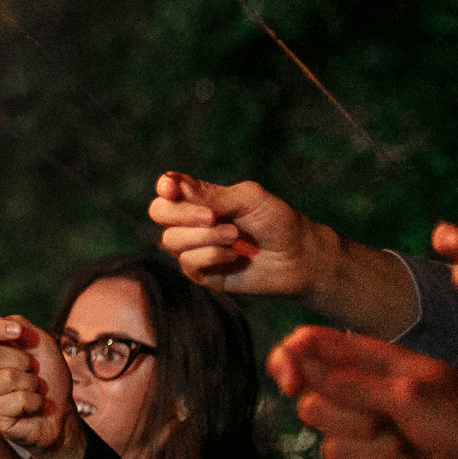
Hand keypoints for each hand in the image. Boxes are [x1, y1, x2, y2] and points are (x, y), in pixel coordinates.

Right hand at [0, 315, 86, 458]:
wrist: (59, 412)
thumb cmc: (49, 377)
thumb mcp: (41, 343)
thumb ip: (23, 327)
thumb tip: (10, 324)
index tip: (19, 332)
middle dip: (23, 362)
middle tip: (31, 372)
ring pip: (8, 378)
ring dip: (32, 384)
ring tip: (31, 391)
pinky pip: (18, 399)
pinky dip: (34, 401)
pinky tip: (30, 407)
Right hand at [147, 172, 323, 295]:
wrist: (299, 257)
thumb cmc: (278, 221)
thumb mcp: (249, 198)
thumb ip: (213, 194)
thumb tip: (175, 185)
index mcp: (202, 199)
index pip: (169, 190)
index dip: (165, 187)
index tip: (172, 189)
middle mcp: (192, 222)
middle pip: (159, 212)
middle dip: (182, 214)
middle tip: (212, 216)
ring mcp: (195, 248)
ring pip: (171, 240)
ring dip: (205, 237)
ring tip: (234, 237)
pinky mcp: (201, 272)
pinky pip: (187, 263)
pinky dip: (211, 256)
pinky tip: (234, 256)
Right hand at [269, 326, 457, 458]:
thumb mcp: (408, 393)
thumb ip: (349, 383)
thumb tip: (298, 362)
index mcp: (371, 364)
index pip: (309, 349)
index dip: (289, 362)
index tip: (291, 384)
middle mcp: (364, 397)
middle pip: (311, 404)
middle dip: (340, 419)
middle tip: (379, 421)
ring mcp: (371, 435)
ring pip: (331, 445)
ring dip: (370, 451)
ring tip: (405, 447)